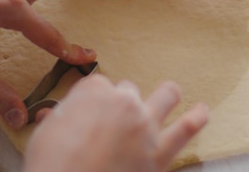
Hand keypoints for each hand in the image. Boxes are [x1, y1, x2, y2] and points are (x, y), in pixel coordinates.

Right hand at [23, 75, 208, 171]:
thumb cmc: (50, 163)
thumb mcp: (45, 133)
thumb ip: (58, 119)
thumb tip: (52, 116)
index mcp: (94, 91)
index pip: (98, 85)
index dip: (92, 99)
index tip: (87, 110)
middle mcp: (123, 102)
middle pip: (128, 90)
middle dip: (122, 99)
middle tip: (114, 118)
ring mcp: (144, 125)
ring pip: (165, 96)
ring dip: (168, 94)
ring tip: (172, 93)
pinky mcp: (159, 152)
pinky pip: (185, 131)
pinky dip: (196, 119)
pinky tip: (203, 112)